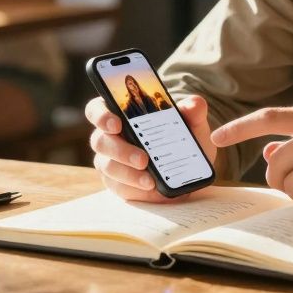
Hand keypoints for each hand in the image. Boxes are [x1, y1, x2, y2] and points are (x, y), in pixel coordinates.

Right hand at [85, 94, 217, 202]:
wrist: (187, 170)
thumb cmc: (182, 139)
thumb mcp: (192, 124)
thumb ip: (193, 111)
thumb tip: (195, 104)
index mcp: (121, 114)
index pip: (98, 109)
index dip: (101, 115)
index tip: (116, 123)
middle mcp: (109, 136)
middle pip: (100, 140)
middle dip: (120, 150)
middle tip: (143, 159)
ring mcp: (110, 160)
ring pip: (107, 165)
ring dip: (128, 173)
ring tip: (149, 180)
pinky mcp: (116, 182)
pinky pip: (117, 185)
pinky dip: (133, 187)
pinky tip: (149, 188)